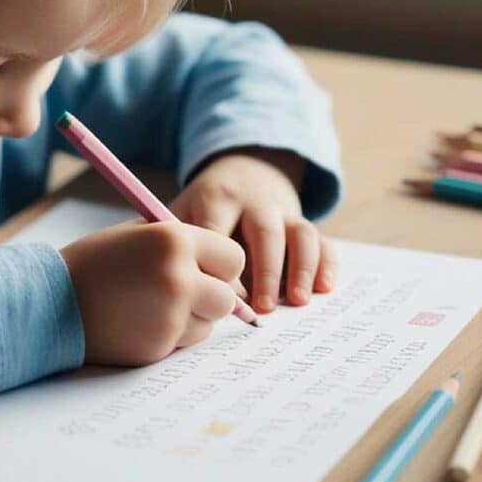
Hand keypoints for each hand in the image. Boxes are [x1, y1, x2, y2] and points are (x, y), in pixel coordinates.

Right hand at [60, 221, 244, 365]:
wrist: (49, 303)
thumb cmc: (94, 264)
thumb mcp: (137, 236)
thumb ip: (182, 247)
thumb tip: (227, 274)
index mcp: (174, 241)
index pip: (233, 259)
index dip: (218, 266)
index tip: (203, 268)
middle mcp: (178, 278)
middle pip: (227, 299)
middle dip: (210, 298)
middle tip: (181, 292)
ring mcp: (170, 317)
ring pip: (207, 325)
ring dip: (190, 319)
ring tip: (149, 305)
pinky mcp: (158, 347)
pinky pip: (182, 343)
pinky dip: (168, 336)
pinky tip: (137, 322)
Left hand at [169, 147, 335, 311]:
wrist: (243, 173)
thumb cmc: (203, 209)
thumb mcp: (181, 212)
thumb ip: (171, 240)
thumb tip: (154, 285)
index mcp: (217, 196)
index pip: (219, 229)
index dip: (219, 264)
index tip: (218, 296)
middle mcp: (255, 202)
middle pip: (265, 231)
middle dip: (265, 270)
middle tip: (262, 308)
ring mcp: (284, 212)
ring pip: (300, 233)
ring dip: (301, 268)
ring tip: (296, 301)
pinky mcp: (304, 224)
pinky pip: (323, 241)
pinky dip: (327, 263)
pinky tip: (324, 289)